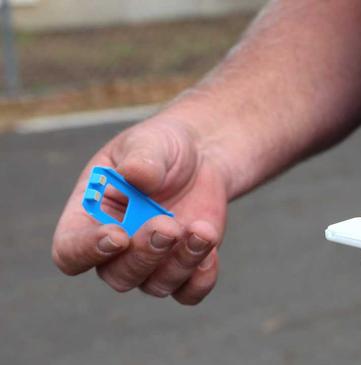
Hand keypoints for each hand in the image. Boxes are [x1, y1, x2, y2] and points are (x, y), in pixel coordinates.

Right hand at [52, 119, 227, 304]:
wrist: (201, 157)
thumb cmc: (161, 148)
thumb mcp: (149, 142)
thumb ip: (140, 159)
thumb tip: (134, 175)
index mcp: (88, 217)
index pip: (71, 251)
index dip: (88, 251)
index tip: (118, 235)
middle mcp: (115, 249)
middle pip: (117, 276)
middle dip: (145, 254)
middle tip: (168, 226)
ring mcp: (151, 262)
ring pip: (156, 285)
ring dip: (181, 263)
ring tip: (202, 230)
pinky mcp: (184, 267)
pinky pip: (189, 293)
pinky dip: (202, 279)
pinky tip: (211, 247)